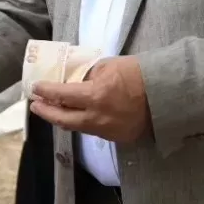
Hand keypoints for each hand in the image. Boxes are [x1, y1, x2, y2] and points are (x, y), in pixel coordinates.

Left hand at [30, 56, 151, 143]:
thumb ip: (89, 74)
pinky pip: (93, 130)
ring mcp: (107, 130)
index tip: (35, 88)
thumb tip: (74, 79)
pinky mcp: (117, 138)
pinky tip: (77, 116)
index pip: (61, 95)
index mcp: (95, 96)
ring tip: (53, 111)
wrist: (168, 95)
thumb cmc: (140, 74)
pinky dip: (81, 122)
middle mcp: (97, 117)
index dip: (45, 91)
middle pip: (63, 120)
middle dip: (46, 112)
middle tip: (35, 105)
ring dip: (62, 119)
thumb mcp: (110, 65)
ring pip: (77, 127)